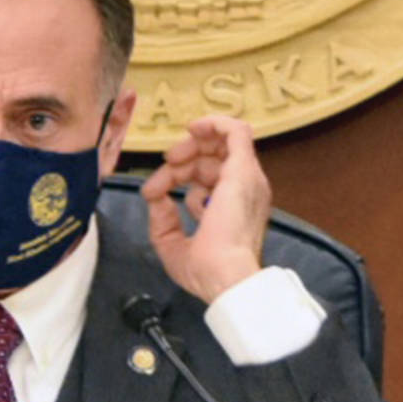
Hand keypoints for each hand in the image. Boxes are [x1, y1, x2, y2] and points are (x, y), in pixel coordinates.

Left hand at [140, 114, 270, 303]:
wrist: (226, 277)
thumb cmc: (207, 271)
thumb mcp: (172, 245)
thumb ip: (162, 220)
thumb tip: (155, 196)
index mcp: (234, 208)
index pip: (207, 178)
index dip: (177, 177)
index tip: (155, 192)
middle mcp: (245, 190)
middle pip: (215, 158)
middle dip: (185, 156)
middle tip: (167, 165)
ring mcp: (247, 179)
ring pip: (223, 142)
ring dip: (193, 143)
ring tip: (173, 158)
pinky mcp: (244, 169)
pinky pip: (236, 131)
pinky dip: (214, 123)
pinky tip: (194, 128)